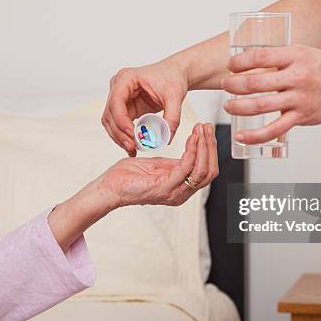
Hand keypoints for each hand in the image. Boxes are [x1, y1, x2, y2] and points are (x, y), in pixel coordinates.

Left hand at [97, 123, 217, 206]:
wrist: (110, 187)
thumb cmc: (129, 177)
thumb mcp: (158, 166)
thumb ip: (175, 164)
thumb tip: (190, 153)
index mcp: (180, 189)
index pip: (207, 171)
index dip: (210, 149)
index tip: (206, 130)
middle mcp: (181, 193)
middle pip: (209, 171)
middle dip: (210, 146)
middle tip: (207, 127)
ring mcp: (174, 192)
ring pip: (202, 170)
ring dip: (204, 147)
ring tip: (200, 130)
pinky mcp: (164, 187)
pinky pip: (185, 167)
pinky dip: (192, 151)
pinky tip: (191, 138)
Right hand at [102, 59, 188, 156]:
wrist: (175, 74)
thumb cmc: (172, 78)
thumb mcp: (175, 97)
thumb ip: (172, 117)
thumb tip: (165, 138)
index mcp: (126, 78)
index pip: (116, 101)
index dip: (121, 120)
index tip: (132, 135)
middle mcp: (118, 87)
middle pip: (110, 114)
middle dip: (119, 133)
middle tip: (132, 147)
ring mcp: (119, 98)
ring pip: (111, 122)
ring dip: (119, 137)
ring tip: (132, 149)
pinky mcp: (125, 108)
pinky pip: (119, 125)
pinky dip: (124, 136)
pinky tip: (132, 146)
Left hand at [222, 45, 320, 144]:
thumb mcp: (303, 53)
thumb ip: (279, 58)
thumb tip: (250, 61)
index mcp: (296, 55)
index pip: (260, 56)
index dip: (240, 61)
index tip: (231, 65)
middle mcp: (297, 77)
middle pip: (255, 82)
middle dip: (233, 84)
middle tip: (225, 85)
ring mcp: (299, 99)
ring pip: (260, 105)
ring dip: (238, 107)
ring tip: (228, 106)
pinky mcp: (302, 117)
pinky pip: (274, 129)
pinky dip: (255, 135)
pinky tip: (241, 136)